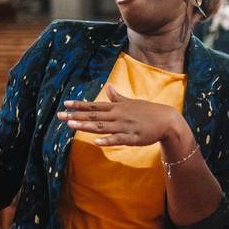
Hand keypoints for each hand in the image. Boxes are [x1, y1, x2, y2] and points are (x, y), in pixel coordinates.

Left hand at [57, 85, 182, 146]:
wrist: (167, 121)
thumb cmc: (149, 111)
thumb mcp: (132, 102)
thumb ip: (117, 97)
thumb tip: (108, 86)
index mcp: (118, 107)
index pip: (95, 106)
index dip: (80, 105)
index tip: (65, 104)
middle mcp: (119, 115)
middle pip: (95, 116)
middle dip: (77, 116)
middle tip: (60, 116)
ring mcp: (125, 126)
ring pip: (102, 127)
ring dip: (86, 126)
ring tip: (71, 125)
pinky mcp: (133, 137)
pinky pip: (118, 139)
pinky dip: (107, 140)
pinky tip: (96, 141)